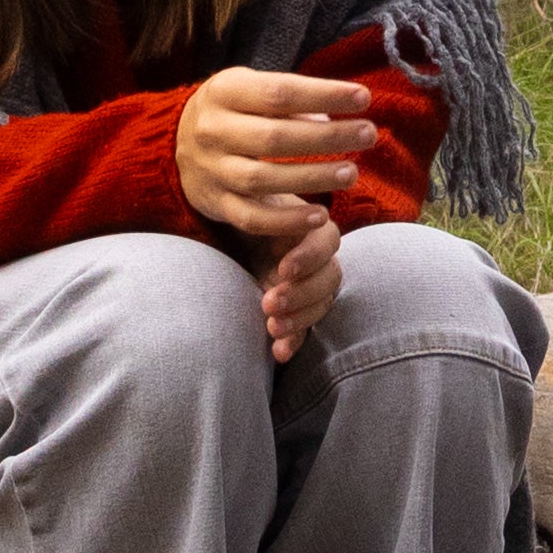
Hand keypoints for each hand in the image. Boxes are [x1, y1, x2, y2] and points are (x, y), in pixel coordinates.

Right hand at [175, 66, 371, 239]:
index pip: (279, 93)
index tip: (364, 98)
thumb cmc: (234, 110)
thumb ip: (290, 98)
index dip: (324, 94)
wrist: (176, 142)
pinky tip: (320, 217)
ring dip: (313, 178)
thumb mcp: (250, 89)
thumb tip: (337, 113)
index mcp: (224, 92)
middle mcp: (212, 130)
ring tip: (352, 173)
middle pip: (275, 137)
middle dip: (328, 137)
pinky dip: (286, 222)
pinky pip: (251, 219)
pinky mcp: (215, 204)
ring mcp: (211, 170)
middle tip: (369, 134)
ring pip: (263, 179)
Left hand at [252, 206, 339, 360]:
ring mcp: (308, 286)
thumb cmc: (238, 211)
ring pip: (320, 306)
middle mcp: (316, 258)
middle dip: (301, 294)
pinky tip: (279, 353)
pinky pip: (306, 330)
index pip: (326, 242)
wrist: (223, 236)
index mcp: (310, 227)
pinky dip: (295, 342)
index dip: (309, 258)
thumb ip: (263, 206)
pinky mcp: (296, 310)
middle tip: (269, 303)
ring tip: (272, 328)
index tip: (283, 268)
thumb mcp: (251, 204)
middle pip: (329, 280)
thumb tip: (265, 198)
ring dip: (300, 320)